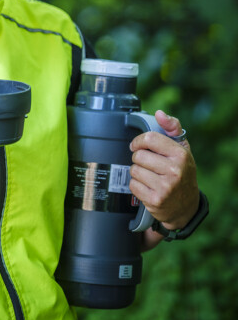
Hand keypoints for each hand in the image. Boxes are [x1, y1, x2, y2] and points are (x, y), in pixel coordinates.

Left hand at [129, 110, 198, 231]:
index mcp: (181, 155)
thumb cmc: (181, 172)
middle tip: (149, 164)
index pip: (149, 138)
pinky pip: (132, 184)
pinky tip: (148, 187)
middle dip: (139, 158)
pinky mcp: (155, 200)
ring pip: (134, 170)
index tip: (137, 145)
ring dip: (138, 172)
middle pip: (138, 155)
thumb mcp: (182, 149)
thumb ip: (172, 128)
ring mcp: (165, 187)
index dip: (138, 141)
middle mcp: (175, 171)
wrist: (186, 205)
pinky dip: (137, 185)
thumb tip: (159, 114)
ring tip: (150, 176)